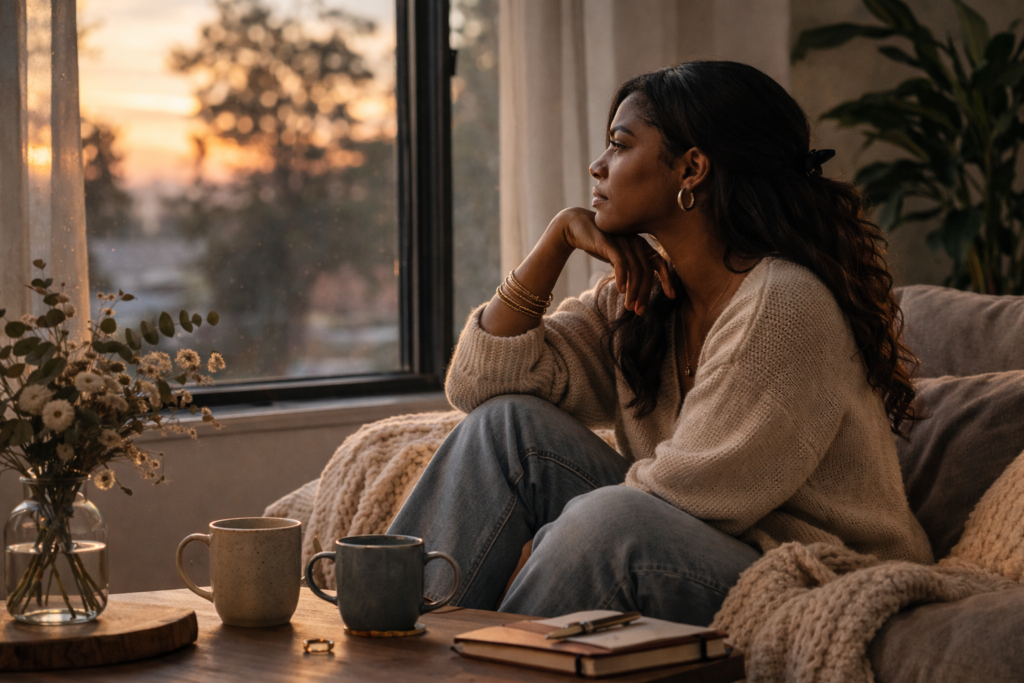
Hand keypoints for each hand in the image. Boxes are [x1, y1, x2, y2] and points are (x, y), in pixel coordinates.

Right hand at [551, 208, 675, 314]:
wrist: (576, 226)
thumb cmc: (599, 243)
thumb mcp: (618, 255)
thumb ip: (630, 265)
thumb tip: (639, 286)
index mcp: (641, 244)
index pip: (660, 262)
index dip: (667, 279)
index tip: (671, 295)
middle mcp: (635, 241)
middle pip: (647, 271)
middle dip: (645, 293)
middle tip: (640, 311)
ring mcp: (623, 241)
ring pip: (635, 270)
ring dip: (633, 291)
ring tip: (629, 306)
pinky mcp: (609, 243)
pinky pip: (621, 263)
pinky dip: (622, 278)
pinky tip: (620, 291)